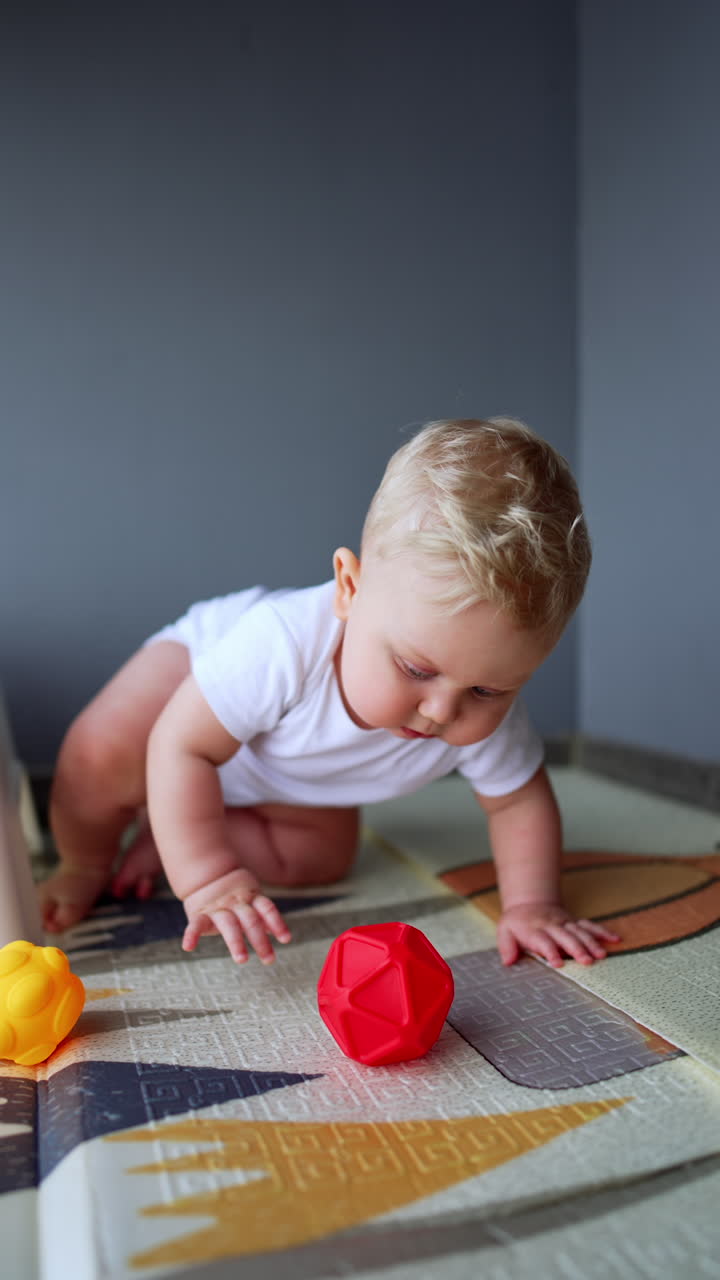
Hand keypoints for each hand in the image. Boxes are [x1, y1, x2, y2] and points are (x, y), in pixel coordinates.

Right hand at [181, 867, 291, 964]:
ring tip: (242, 960)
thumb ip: (263, 915)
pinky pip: (195, 924)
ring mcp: (218, 908)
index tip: (286, 939)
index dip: (277, 923)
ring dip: (236, 942)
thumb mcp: (252, 898)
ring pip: (228, 924)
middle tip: (269, 960)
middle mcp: (236, 903)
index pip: (267, 909)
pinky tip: (188, 948)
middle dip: (260, 940)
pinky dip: (191, 935)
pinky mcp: (200, 914)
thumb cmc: (235, 893)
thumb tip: (279, 933)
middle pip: (250, 920)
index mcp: (250, 898)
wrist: (207, 874)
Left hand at [496, 902, 619, 967]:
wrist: (529, 902)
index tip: (558, 964)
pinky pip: (590, 925)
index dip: (550, 952)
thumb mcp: (504, 931)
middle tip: (587, 961)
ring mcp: (565, 923)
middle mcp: (552, 926)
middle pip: (566, 937)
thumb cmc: (516, 923)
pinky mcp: (574, 922)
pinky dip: (603, 932)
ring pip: (580, 932)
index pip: (543, 942)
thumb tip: (508, 961)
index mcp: (534, 930)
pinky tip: (616, 940)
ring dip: (592, 943)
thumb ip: (506, 945)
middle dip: (577, 949)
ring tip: (602, 956)